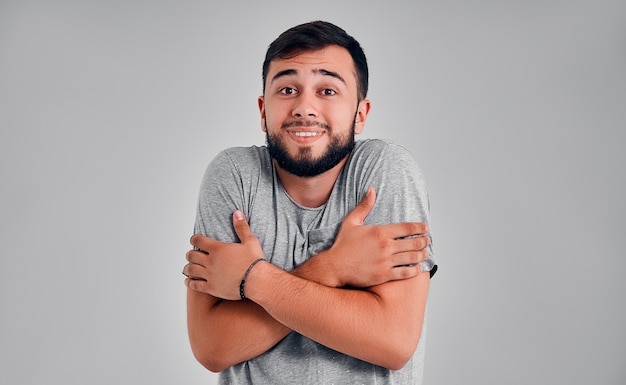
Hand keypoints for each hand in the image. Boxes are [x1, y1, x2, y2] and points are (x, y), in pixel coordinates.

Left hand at [183, 211, 264, 299]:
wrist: (256, 281)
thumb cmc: (254, 261)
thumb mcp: (250, 241)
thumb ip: (241, 227)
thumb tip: (237, 213)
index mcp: (218, 249)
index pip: (199, 240)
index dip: (194, 239)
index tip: (193, 239)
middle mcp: (210, 261)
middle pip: (192, 255)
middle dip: (190, 254)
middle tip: (190, 254)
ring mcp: (210, 275)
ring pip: (191, 270)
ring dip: (187, 268)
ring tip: (187, 268)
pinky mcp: (211, 288)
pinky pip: (195, 285)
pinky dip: (190, 283)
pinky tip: (188, 281)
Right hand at [315, 187, 429, 287]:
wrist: (335, 267)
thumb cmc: (342, 245)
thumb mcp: (351, 222)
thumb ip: (364, 206)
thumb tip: (371, 189)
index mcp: (380, 232)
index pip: (407, 228)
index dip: (420, 227)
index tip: (426, 227)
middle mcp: (386, 246)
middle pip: (413, 242)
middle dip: (424, 241)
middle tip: (427, 240)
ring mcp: (386, 261)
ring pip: (412, 258)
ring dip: (422, 255)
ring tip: (425, 253)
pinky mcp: (384, 275)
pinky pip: (406, 272)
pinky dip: (415, 269)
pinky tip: (418, 267)